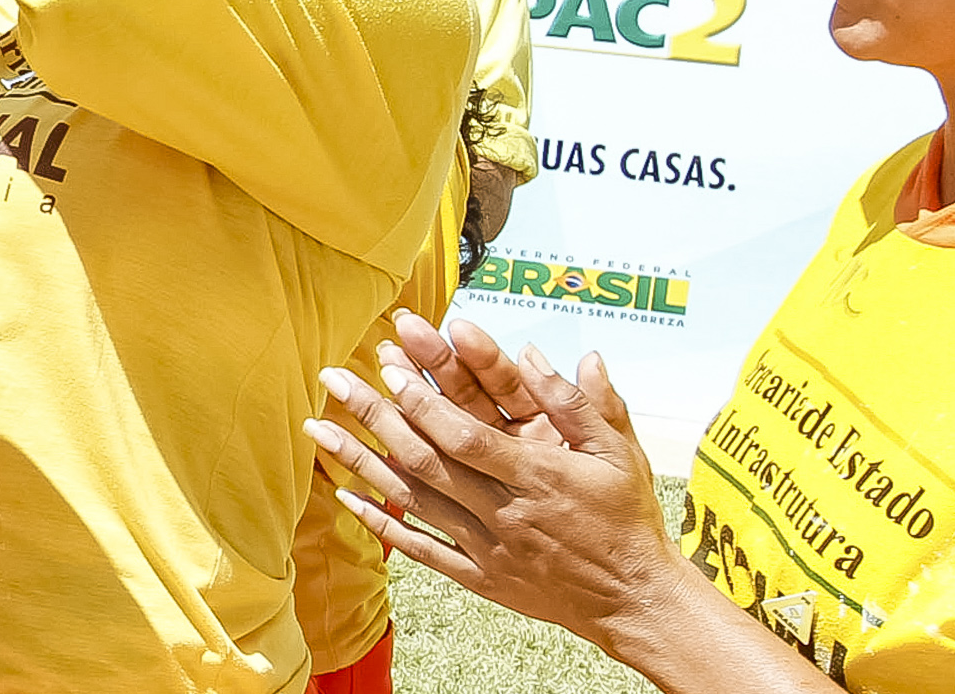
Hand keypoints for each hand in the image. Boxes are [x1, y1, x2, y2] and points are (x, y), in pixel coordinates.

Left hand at [305, 322, 684, 652]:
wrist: (636, 601)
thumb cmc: (629, 520)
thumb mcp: (620, 454)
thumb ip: (582, 402)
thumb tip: (542, 352)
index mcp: (539, 476)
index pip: (468, 436)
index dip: (425, 403)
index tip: (391, 369)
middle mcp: (505, 512)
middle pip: (427, 460)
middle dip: (375, 415)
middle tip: (334, 379)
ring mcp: (488, 547)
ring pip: (414, 500)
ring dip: (362, 461)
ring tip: (318, 427)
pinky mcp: (481, 576)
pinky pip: (421, 548)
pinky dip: (381, 522)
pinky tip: (346, 497)